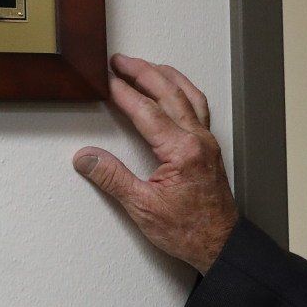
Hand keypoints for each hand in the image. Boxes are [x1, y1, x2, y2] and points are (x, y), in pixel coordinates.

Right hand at [73, 54, 236, 272]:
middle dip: (142, 72)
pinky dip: (183, 90)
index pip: (146, 112)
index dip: (123, 93)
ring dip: (164, 75)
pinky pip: (198, 106)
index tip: (105, 81)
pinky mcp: (210, 147)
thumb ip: (113, 178)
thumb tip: (86, 158)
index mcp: (182, 151)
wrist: (220, 245)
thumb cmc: (188, 231)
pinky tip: (174, 88)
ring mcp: (207, 141)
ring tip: (144, 65)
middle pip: (168, 93)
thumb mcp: (143, 208)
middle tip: (119, 61)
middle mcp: (198, 139)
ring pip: (188, 94)